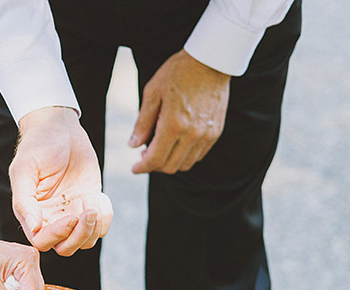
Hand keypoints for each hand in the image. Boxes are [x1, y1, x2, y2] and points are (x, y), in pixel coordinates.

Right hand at [10, 107, 112, 255]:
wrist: (59, 127)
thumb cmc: (37, 146)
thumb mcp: (24, 169)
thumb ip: (24, 201)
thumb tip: (33, 227)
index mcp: (32, 214)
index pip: (42, 241)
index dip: (57, 235)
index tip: (70, 216)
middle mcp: (52, 218)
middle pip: (66, 247)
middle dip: (80, 235)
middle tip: (87, 211)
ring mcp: (72, 213)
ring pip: (86, 241)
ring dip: (94, 227)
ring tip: (94, 201)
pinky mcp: (90, 204)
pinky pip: (101, 226)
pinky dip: (106, 217)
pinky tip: (101, 197)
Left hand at [129, 50, 230, 173]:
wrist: (211, 60)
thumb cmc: (178, 72)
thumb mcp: (152, 93)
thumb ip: (143, 123)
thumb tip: (133, 145)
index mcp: (173, 124)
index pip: (155, 159)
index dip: (142, 168)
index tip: (135, 168)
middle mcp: (192, 134)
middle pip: (170, 166)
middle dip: (154, 166)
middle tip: (145, 156)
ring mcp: (206, 134)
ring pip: (185, 164)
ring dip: (170, 163)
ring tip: (160, 149)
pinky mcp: (216, 132)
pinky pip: (198, 155)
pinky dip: (185, 156)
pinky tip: (176, 145)